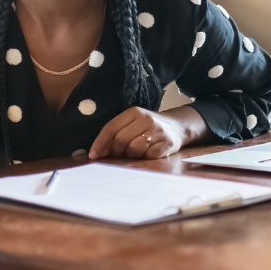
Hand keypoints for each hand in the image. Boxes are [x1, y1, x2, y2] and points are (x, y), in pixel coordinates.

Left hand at [88, 106, 204, 159]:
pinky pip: (148, 156)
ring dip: (131, 155)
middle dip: (116, 151)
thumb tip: (96, 152)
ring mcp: (158, 131)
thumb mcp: (132, 124)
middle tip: (119, 154)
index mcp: (134, 112)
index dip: (99, 143)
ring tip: (136, 151)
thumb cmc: (148, 127)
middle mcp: (146, 119)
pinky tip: (148, 152)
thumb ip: (115, 134)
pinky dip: (145, 157)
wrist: (177, 126)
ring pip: (134, 149)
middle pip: (120, 140)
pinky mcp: (167, 143)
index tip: (93, 155)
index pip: (111, 128)